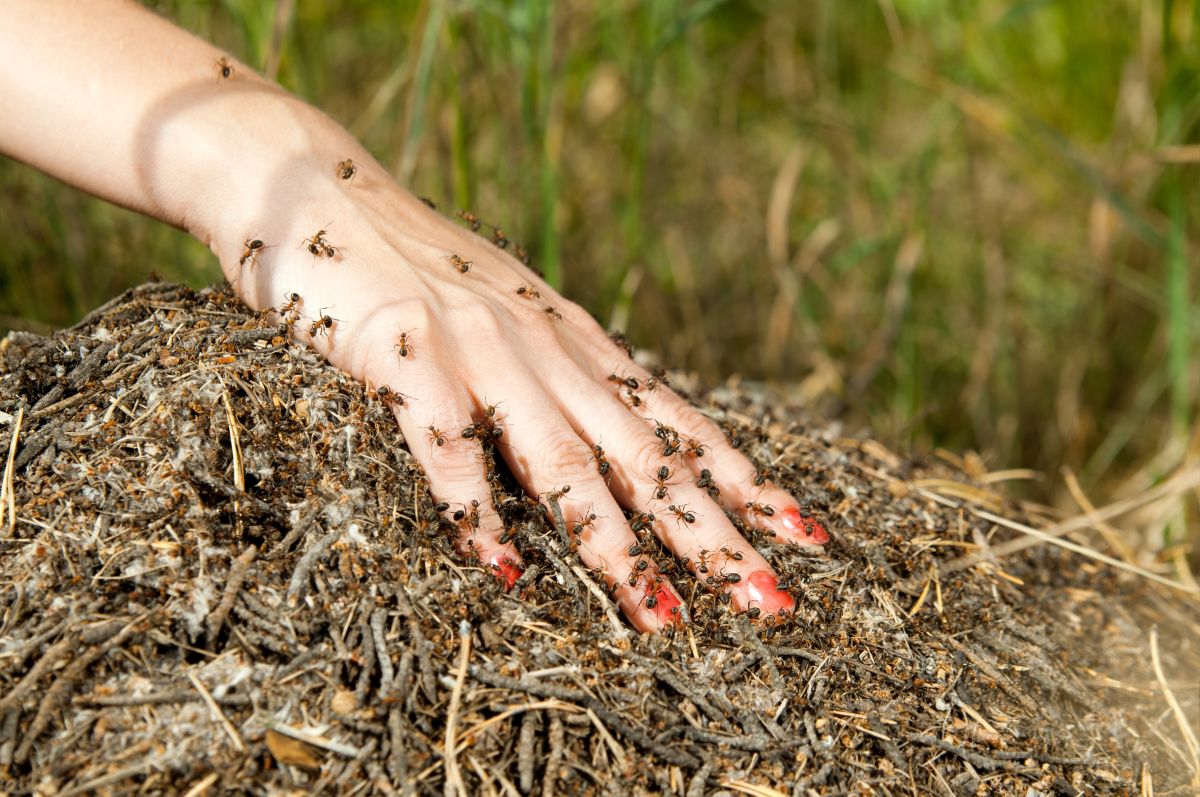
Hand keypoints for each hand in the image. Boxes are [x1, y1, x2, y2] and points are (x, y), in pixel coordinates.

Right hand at [220, 158, 827, 632]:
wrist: (323, 188)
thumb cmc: (418, 267)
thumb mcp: (513, 319)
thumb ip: (561, 374)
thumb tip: (615, 438)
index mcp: (577, 345)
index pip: (678, 423)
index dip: (743, 481)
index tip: (804, 535)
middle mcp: (546, 349)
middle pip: (643, 456)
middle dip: (713, 534)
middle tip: (771, 602)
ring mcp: (480, 351)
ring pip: (565, 461)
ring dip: (616, 545)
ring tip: (663, 617)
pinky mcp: (406, 355)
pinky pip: (448, 446)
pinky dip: (475, 510)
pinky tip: (502, 570)